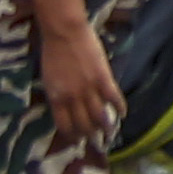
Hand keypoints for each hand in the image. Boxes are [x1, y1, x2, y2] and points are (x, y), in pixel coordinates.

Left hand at [40, 7, 120, 150]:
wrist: (64, 32)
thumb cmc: (53, 52)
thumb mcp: (49, 79)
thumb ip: (58, 95)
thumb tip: (65, 108)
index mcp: (57, 99)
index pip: (65, 126)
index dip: (72, 137)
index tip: (77, 141)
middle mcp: (73, 99)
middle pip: (84, 125)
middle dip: (90, 136)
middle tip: (95, 140)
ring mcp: (89, 89)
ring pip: (99, 116)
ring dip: (105, 127)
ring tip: (110, 132)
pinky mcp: (103, 78)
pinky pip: (114, 98)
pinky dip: (119, 108)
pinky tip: (122, 114)